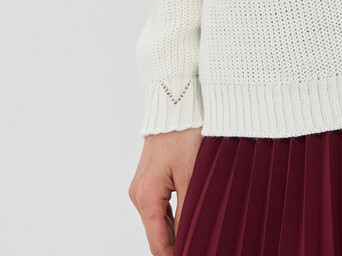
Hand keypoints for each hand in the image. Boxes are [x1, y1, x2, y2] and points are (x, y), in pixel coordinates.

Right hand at [129, 128, 203, 255]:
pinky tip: (188, 218)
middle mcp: (140, 194)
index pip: (158, 243)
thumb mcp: (191, 175)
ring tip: (196, 237)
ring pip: (159, 219)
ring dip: (176, 230)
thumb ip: (188, 210)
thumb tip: (189, 237)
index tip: (192, 255)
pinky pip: (160, 204)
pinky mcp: (150, 177)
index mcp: (147, 198)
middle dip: (176, 244)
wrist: (174, 103)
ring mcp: (143, 185)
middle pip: (158, 233)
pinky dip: (173, 215)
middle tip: (198, 246)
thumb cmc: (183, 134)